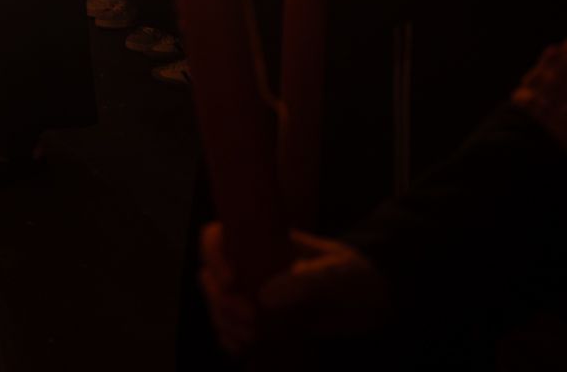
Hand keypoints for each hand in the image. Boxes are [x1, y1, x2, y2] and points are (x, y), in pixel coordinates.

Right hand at [199, 223, 389, 354]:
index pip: (218, 238)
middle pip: (211, 277)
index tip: (230, 282)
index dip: (213, 257)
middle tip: (247, 319)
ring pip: (218, 305)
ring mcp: (254, 296)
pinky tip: (240, 349)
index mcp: (263, 244)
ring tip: (249, 338)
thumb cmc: (356, 277)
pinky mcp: (262, 323)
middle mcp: (251, 267)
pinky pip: (232, 329)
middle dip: (219, 300)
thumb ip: (306, 281)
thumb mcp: (338, 274)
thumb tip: (264, 296)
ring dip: (224, 323)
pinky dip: (229, 340)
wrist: (376, 306)